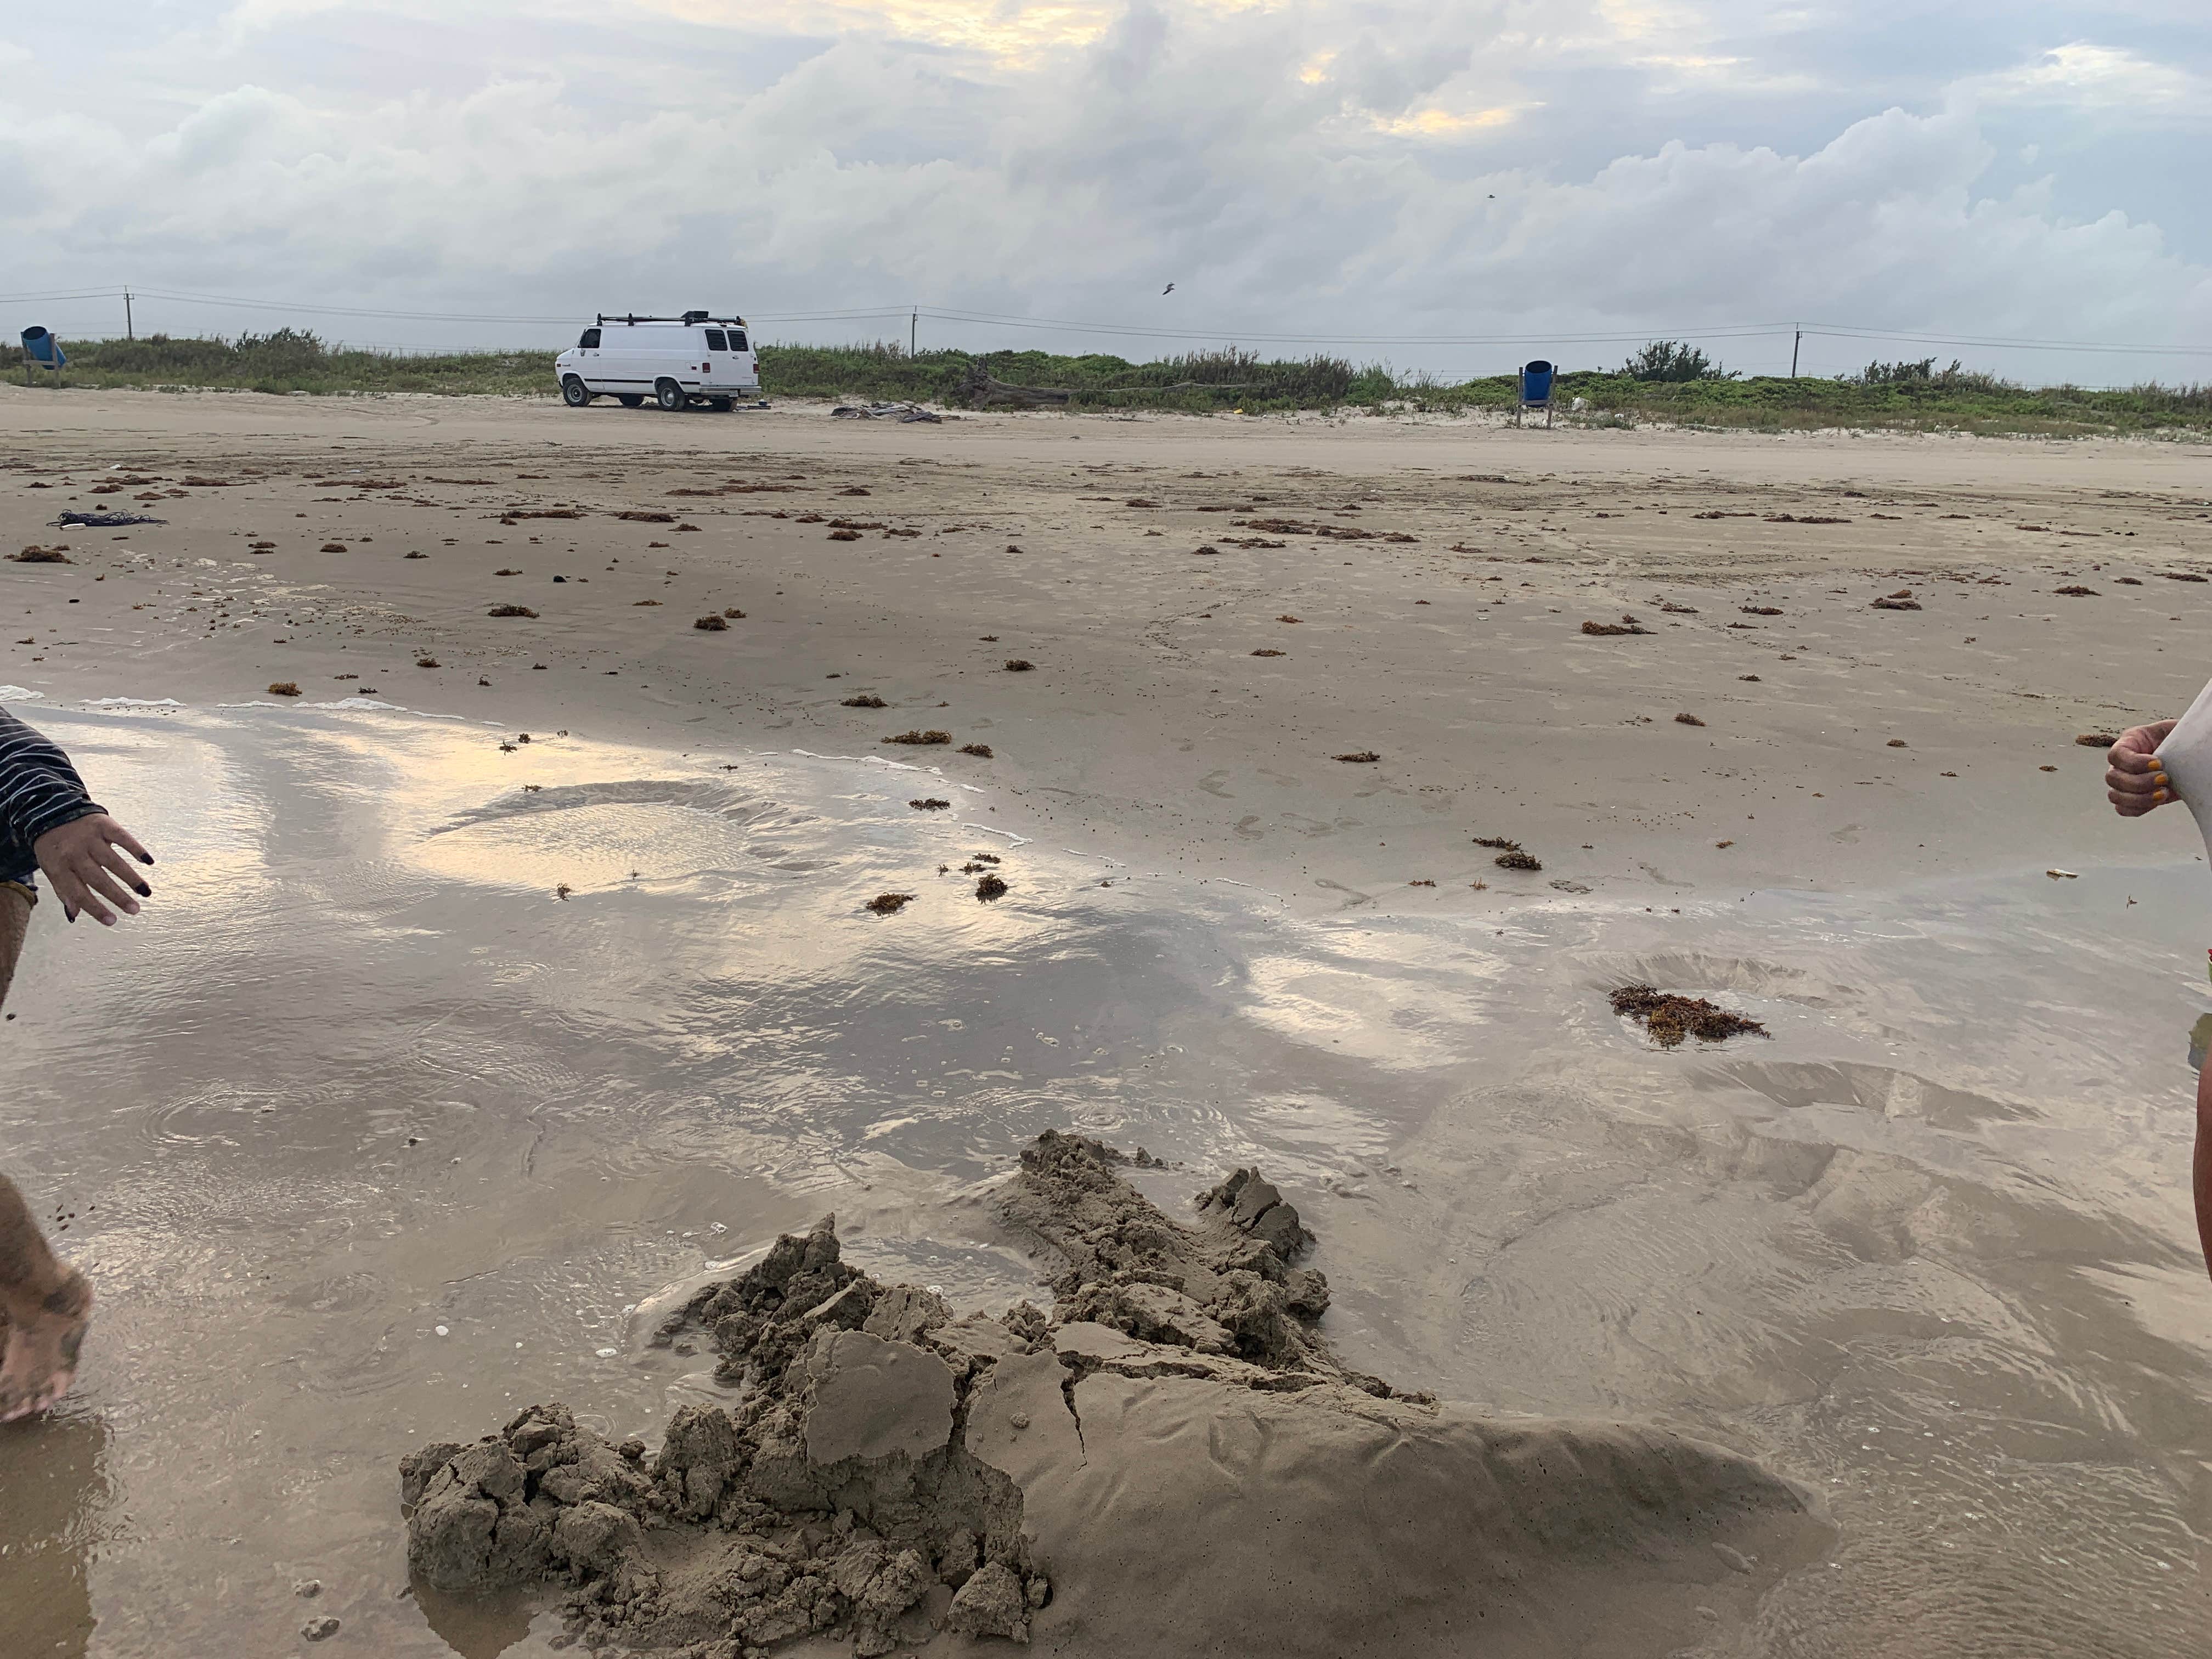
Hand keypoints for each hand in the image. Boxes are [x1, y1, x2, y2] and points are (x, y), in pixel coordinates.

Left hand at [31, 813, 154, 925]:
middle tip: (135, 910)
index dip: (95, 909)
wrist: (50, 810)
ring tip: (145, 892)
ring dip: (131, 878)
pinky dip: (136, 849)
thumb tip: (74, 915)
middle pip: (99, 879)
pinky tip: (147, 861)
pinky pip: (122, 837)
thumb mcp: (50, 868)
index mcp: (59, 866)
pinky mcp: (103, 824)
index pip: (78, 893)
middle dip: (118, 897)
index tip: (112, 921)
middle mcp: (74, 853)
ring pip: (113, 861)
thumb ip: (63, 890)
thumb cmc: (53, 845)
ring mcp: (89, 838)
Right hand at [2107, 720, 2178, 817]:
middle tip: (2164, 778)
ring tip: (2163, 793)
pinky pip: (2124, 808)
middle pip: (2113, 777)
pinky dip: (2139, 808)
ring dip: (2139, 798)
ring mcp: (2124, 782)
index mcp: (2130, 741)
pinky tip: (2157, 800)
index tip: (2158, 763)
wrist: (2191, 757)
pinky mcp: (2132, 798)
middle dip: (2139, 782)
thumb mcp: (2176, 731)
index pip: (2116, 754)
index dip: (2134, 762)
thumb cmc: (2183, 741)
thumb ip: (2173, 734)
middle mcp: (2122, 763)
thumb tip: (2182, 741)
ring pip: (2115, 795)